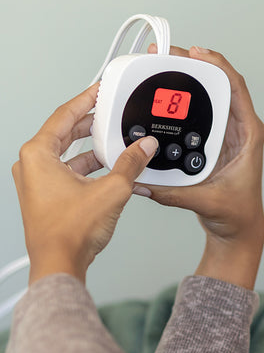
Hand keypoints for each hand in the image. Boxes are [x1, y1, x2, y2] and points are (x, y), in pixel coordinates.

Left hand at [12, 85, 156, 283]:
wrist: (60, 263)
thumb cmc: (69, 231)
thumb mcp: (112, 190)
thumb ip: (131, 164)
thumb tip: (143, 147)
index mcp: (38, 154)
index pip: (64, 115)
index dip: (86, 100)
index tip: (98, 90)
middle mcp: (31, 165)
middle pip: (63, 133)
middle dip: (89, 123)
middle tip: (107, 112)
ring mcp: (35, 182)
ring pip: (66, 154)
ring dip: (90, 149)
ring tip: (113, 143)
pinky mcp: (44, 197)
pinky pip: (66, 172)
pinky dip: (86, 168)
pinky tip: (107, 169)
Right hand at [142, 45, 263, 287]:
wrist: (238, 229)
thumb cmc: (236, 214)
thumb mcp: (206, 201)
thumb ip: (173, 193)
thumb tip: (141, 184)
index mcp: (248, 135)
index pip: (237, 89)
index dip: (218, 66)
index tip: (196, 53)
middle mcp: (240, 129)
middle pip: (220, 85)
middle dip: (194, 65)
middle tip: (167, 54)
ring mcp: (227, 133)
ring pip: (209, 95)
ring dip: (188, 78)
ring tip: (161, 64)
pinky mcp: (214, 140)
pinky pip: (200, 111)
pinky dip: (183, 99)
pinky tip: (163, 92)